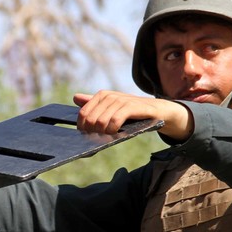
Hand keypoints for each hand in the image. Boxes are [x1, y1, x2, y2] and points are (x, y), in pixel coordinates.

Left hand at [73, 90, 193, 140]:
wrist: (157, 110)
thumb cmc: (132, 111)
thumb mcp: (112, 107)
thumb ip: (93, 103)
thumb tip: (75, 97)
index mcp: (102, 95)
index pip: (83, 114)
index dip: (83, 127)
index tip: (90, 135)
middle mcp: (109, 96)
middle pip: (90, 120)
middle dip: (93, 132)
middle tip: (102, 137)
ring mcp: (120, 100)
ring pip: (101, 121)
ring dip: (103, 133)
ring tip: (110, 135)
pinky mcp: (131, 107)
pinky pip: (115, 121)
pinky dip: (113, 130)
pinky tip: (116, 133)